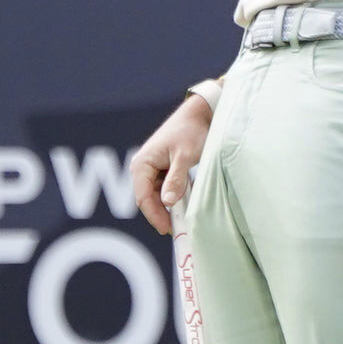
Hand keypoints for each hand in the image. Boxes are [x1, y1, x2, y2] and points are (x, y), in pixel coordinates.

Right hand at [128, 91, 213, 234]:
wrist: (200, 113)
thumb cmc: (191, 131)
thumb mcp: (185, 157)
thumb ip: (176, 180)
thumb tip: (167, 202)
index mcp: (142, 164)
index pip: (143, 198)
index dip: (155, 216)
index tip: (169, 229)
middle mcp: (143, 167)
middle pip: (149, 199)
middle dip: (162, 215)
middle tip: (178, 230)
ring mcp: (153, 169)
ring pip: (158, 196)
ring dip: (170, 208)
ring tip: (184, 220)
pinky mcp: (164, 170)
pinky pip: (166, 190)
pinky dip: (176, 198)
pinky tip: (188, 205)